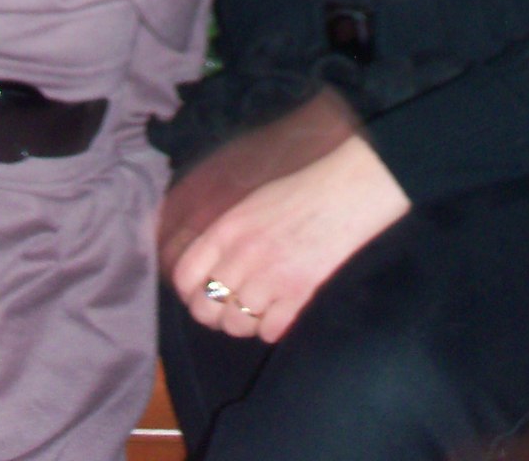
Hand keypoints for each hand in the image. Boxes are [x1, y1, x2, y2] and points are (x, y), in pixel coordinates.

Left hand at [172, 135, 409, 343]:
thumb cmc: (297, 195)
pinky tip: (280, 310)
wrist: (343, 196)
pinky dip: (271, 327)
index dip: (188, 291)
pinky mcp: (298, 296)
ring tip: (259, 306)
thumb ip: (224, 237)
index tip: (200, 292)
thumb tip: (204, 268)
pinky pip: (269, 332)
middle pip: (204, 310)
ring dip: (244, 322)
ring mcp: (270, 279)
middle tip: (230, 305)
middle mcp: (242, 256)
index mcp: (227, 230)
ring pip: (235, 326)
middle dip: (213, 313)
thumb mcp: (250, 206)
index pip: (185, 276)